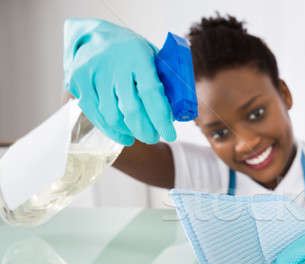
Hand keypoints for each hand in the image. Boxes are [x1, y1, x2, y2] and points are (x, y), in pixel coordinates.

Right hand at [63, 18, 175, 145]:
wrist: (94, 35)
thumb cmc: (131, 51)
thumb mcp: (153, 57)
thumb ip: (165, 81)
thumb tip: (177, 112)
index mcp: (137, 57)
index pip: (151, 93)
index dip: (161, 118)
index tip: (170, 134)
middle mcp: (113, 65)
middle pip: (130, 109)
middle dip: (146, 130)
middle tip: (154, 137)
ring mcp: (92, 74)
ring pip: (112, 117)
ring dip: (129, 132)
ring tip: (140, 134)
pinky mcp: (76, 83)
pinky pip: (96, 115)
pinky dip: (111, 130)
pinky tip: (123, 134)